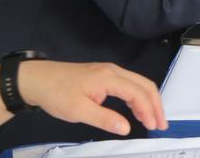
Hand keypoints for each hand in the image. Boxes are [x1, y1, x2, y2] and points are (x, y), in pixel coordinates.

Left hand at [17, 60, 166, 135]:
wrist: (38, 79)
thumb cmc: (56, 94)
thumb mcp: (78, 111)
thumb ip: (104, 119)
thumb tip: (127, 128)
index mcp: (109, 78)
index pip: (137, 92)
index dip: (148, 110)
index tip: (153, 127)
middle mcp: (114, 71)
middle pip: (144, 84)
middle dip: (156, 104)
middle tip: (161, 124)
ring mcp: (110, 71)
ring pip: (139, 83)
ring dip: (148, 101)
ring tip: (153, 120)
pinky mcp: (105, 75)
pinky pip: (129, 84)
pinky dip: (138, 97)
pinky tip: (137, 110)